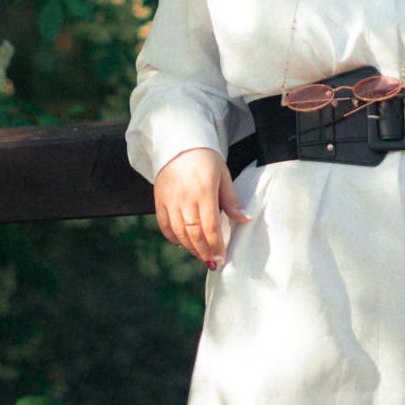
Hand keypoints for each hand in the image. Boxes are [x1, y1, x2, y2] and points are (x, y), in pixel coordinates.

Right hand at [153, 147, 249, 266]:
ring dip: (191, 248)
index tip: (222, 257)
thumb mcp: (223, 175)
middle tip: (213, 261)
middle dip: (205, 251)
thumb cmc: (205, 158)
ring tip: (201, 255)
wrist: (179, 143)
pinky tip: (183, 243)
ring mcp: (170, 200)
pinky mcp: (159, 200)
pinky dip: (173, 238)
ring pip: (179, 233)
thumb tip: (244, 219)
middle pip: (194, 234)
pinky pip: (164, 226)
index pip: (210, 227)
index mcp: (204, 191)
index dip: (216, 245)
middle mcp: (185, 198)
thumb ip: (231, 200)